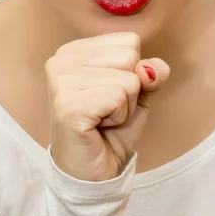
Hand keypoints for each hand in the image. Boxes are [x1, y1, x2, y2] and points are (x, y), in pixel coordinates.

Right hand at [46, 31, 169, 181]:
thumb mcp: (139, 94)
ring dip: (125, 105)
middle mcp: (61, 59)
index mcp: (75, 50)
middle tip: (107, 109)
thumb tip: (153, 67)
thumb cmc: (111, 131)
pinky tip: (98, 127)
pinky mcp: (67, 104)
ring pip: (128, 78)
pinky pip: (118, 97)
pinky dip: (119, 117)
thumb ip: (152, 73)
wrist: (94, 174)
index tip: (110, 94)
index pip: (129, 40)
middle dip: (130, 89)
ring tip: (102, 118)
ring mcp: (61, 80)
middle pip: (129, 55)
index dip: (132, 72)